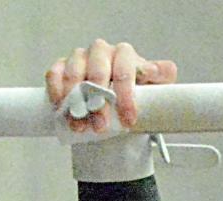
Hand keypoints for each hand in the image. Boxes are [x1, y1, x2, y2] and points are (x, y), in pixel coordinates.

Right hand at [45, 40, 176, 133]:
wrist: (115, 101)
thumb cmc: (134, 94)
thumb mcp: (152, 89)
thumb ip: (160, 80)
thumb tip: (167, 70)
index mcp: (124, 55)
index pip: (125, 70)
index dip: (126, 96)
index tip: (129, 120)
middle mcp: (102, 51)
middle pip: (98, 71)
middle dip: (100, 102)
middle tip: (102, 127)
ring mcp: (80, 57)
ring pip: (75, 73)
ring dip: (76, 102)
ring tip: (81, 126)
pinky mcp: (62, 66)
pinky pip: (54, 74)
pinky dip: (56, 91)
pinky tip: (61, 108)